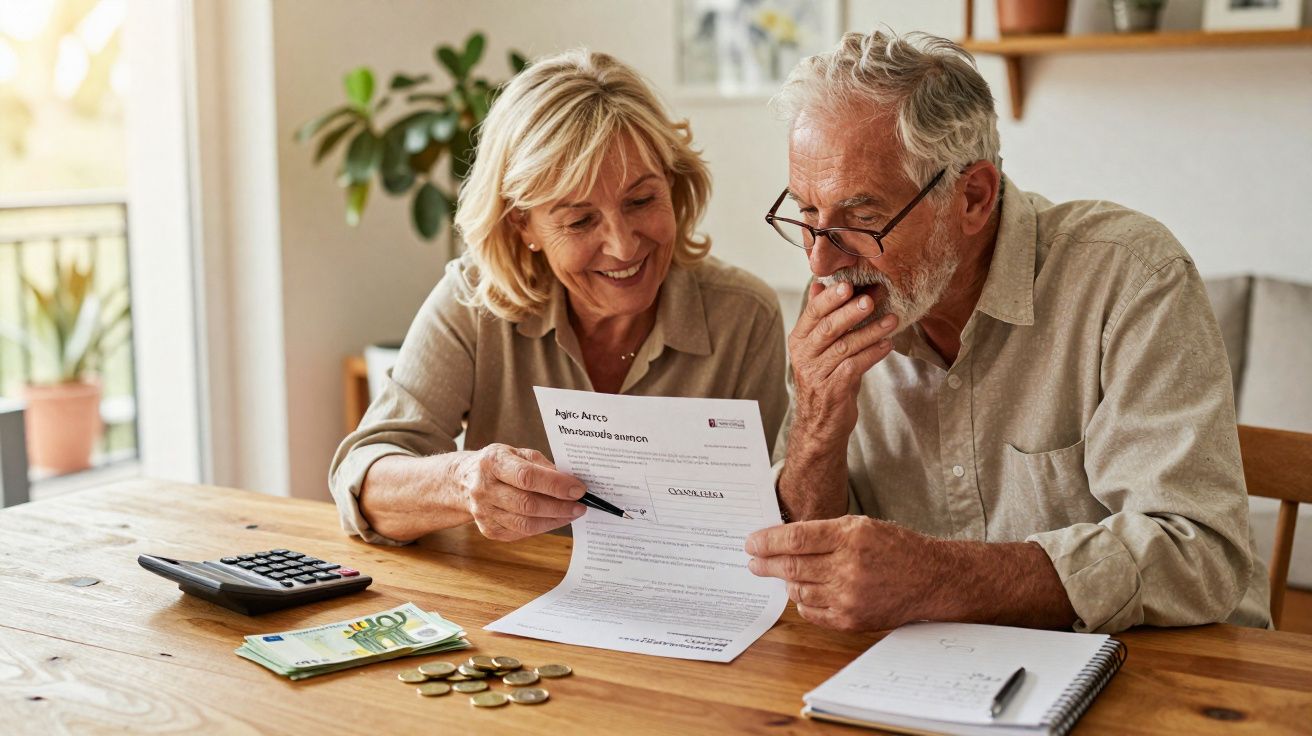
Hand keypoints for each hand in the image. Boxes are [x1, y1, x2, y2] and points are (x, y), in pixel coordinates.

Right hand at [454, 444, 586, 540]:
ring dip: (554, 520)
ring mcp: (483, 511)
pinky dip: (541, 527)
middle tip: (580, 505)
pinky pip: (520, 533)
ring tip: (572, 513)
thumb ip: (542, 466)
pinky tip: (553, 519)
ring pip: (525, 524)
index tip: (578, 489)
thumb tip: (569, 483)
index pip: (527, 477)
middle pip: (527, 504)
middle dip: (559, 507)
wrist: (464, 480)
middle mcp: (483, 488)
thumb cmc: (499, 464)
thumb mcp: (518, 453)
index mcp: (492, 462)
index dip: (555, 485)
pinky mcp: (488, 529)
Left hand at [745, 516, 936, 631]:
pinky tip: (802, 593)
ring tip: (781, 574)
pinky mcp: (851, 620)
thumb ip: (823, 533)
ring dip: (785, 582)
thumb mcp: (860, 526)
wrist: (930, 579)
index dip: (767, 541)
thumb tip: (782, 541)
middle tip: (753, 562)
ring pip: (798, 590)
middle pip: (792, 566)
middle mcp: (848, 567)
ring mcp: (849, 597)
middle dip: (766, 564)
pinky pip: (812, 613)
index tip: (751, 543)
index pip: (795, 539)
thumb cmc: (894, 548)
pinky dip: (802, 602)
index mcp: (849, 537)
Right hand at [788, 281, 897, 449]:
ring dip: (870, 331)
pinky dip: (872, 354)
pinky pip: (854, 367)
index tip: (848, 285)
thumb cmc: (823, 379)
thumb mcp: (818, 348)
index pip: (812, 313)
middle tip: (870, 299)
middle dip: (850, 312)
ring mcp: (817, 374)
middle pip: (827, 328)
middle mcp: (804, 356)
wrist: (819, 424)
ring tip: (891, 320)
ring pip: (845, 347)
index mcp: (799, 341)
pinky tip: (887, 344)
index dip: (830, 298)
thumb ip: (820, 318)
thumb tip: (819, 285)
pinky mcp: (832, 390)